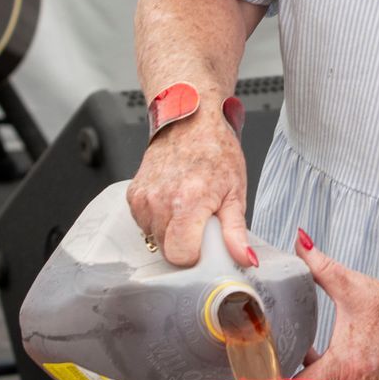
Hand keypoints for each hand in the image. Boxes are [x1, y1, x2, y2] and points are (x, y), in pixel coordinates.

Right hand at [126, 94, 251, 268]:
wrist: (190, 120)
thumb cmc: (216, 150)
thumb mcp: (235, 191)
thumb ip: (236, 231)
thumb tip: (245, 258)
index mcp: (187, 202)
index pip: (181, 256)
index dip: (196, 255)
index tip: (206, 243)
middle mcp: (160, 202)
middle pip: (167, 250)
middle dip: (185, 244)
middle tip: (201, 221)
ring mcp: (143, 198)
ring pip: (154, 239)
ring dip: (171, 232)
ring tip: (187, 208)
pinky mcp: (133, 195)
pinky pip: (144, 224)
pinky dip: (158, 220)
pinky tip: (172, 202)